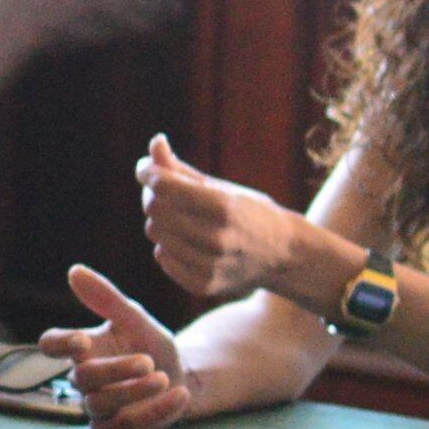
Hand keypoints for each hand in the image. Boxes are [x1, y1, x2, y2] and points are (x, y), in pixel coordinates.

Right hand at [43, 265, 193, 428]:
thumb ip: (107, 298)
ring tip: (165, 378)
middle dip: (115, 370)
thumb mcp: (136, 318)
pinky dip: (153, 413)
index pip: (50, 344)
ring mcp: (97, 408)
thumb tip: (74, 271)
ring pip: (101, 405)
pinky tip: (179, 396)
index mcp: (83, 348)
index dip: (60, 344)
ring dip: (134, 393)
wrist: (182, 376)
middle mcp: (83, 379)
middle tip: (148, 361)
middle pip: (82, 378)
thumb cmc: (151, 343)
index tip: (83, 339)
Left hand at [138, 135, 320, 304]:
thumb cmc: (249, 213)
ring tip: (182, 220)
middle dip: (154, 196)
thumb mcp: (221, 187)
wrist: (283, 256)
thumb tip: (154, 143)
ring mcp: (210, 266)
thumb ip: (182, 169)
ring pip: (156, 233)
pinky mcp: (204, 285)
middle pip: (155, 209)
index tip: (146, 169)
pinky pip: (163, 258)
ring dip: (161, 222)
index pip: (163, 186)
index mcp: (224, 207)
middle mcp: (217, 239)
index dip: (147, 173)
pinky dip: (169, 247)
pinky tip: (188, 243)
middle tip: (166, 193)